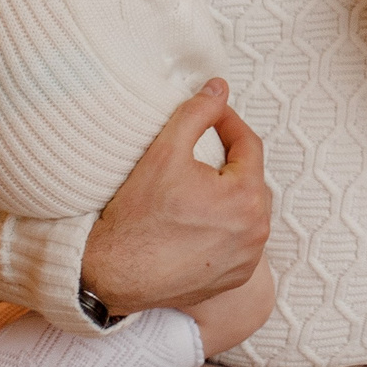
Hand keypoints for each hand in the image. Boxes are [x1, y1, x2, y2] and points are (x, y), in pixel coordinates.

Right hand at [79, 80, 271, 315]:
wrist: (110, 276)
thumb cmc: (136, 216)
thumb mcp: (165, 152)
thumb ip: (197, 113)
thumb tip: (219, 87)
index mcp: (247, 197)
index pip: (248, 145)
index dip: (229, 123)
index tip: (212, 115)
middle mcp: (257, 231)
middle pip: (250, 179)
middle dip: (230, 161)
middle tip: (202, 150)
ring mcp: (247, 259)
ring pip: (246, 211)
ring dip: (229, 194)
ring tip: (200, 185)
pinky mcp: (234, 279)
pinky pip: (239, 242)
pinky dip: (226, 227)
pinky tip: (200, 220)